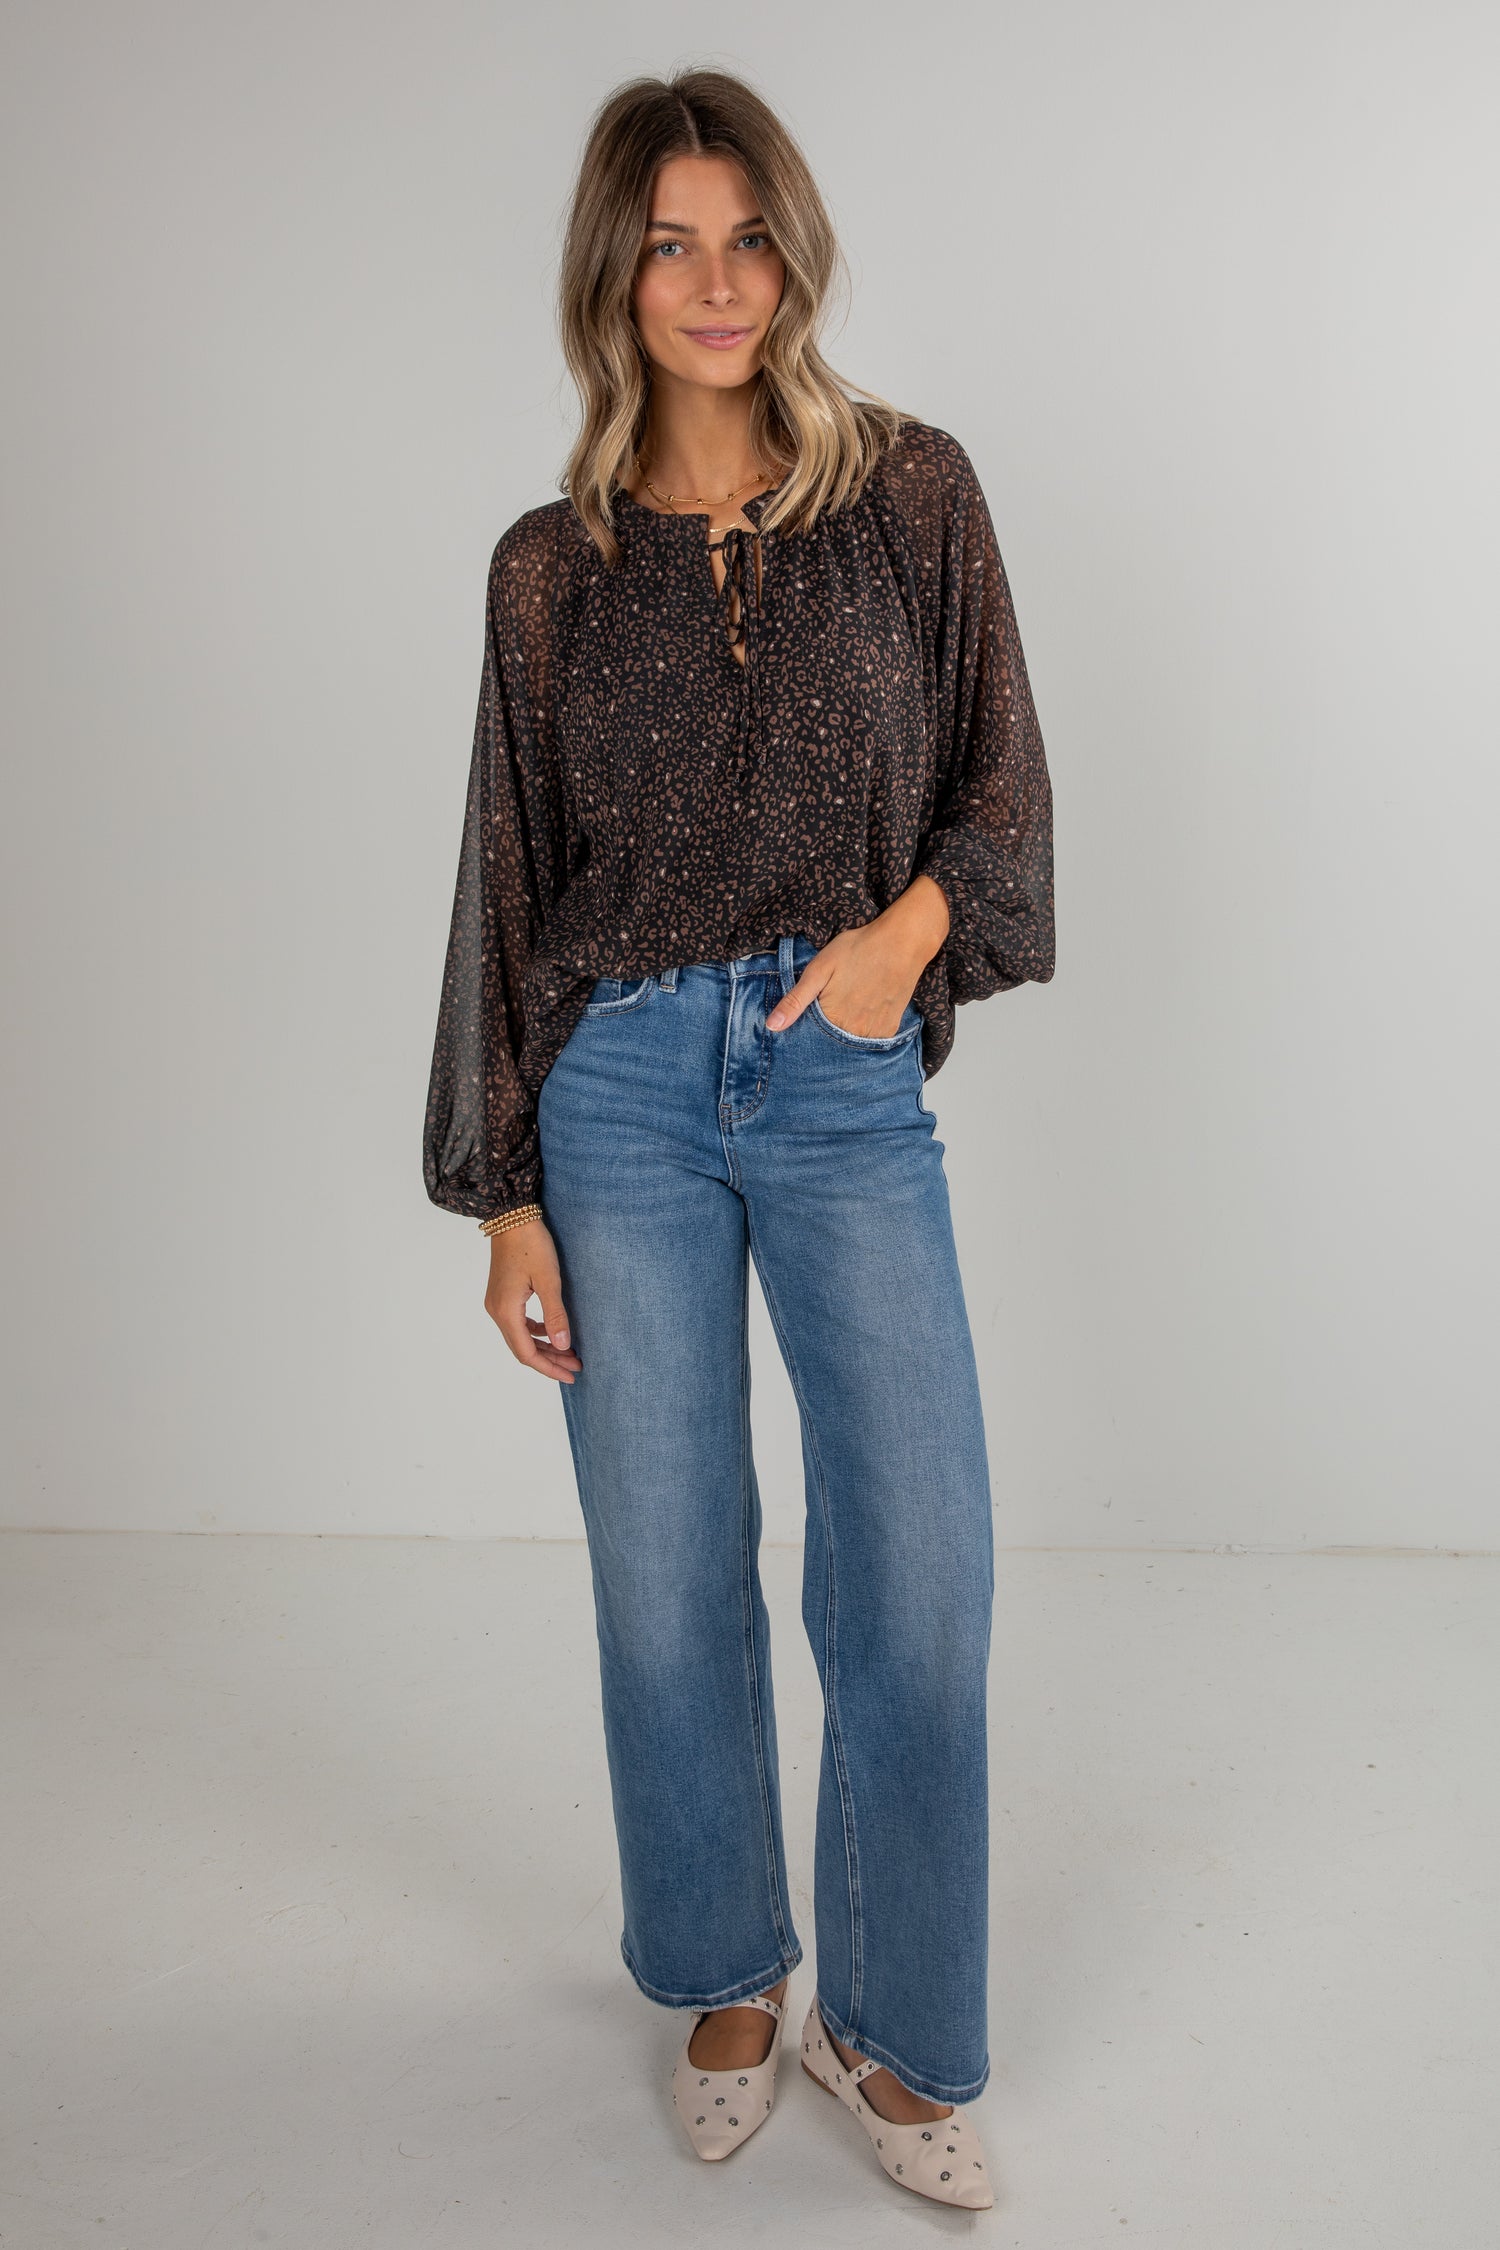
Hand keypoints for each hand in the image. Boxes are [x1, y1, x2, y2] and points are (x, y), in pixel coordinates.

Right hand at [484, 1218, 582, 1382]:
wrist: (511, 1215)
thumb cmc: (531, 1244)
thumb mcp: (549, 1280)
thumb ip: (556, 1315)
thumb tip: (563, 1346)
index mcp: (506, 1311)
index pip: (527, 1354)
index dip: (549, 1368)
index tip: (571, 1374)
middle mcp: (497, 1312)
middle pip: (523, 1349)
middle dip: (550, 1360)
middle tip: (576, 1366)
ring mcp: (497, 1303)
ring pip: (520, 1337)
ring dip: (544, 1347)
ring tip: (569, 1352)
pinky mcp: (502, 1295)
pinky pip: (518, 1323)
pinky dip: (536, 1332)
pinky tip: (552, 1331)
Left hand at [766, 876, 948, 1038]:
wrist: (902, 942)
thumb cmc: (857, 949)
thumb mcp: (819, 969)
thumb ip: (795, 1000)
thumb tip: (771, 1026)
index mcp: (833, 1020)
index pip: (811, 1039)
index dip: (807, 1028)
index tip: (811, 1012)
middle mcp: (855, 1032)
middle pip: (832, 1043)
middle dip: (826, 1033)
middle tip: (834, 1001)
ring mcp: (875, 1032)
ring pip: (852, 1043)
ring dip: (846, 1032)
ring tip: (848, 1005)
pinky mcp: (891, 1027)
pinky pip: (872, 1039)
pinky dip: (864, 1031)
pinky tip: (863, 1010)